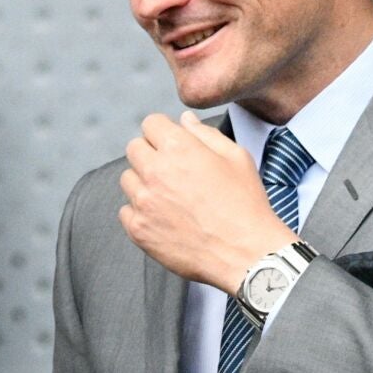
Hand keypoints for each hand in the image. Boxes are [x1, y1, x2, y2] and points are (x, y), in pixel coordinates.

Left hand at [120, 111, 296, 291]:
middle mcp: (155, 171)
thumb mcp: (237, 158)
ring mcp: (143, 202)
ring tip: (171, 196)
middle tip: (173, 171)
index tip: (173, 144)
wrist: (245, 252)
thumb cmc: (246, 203)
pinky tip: (165, 217)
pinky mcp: (138, 229)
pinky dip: (141, 212)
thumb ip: (206, 134)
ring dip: (144, 182)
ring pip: (127, 179)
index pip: (151, 124)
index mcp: (179, 148)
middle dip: (151, 153)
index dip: (164, 131)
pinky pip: (126, 211)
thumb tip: (185, 120)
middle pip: (134, 149)